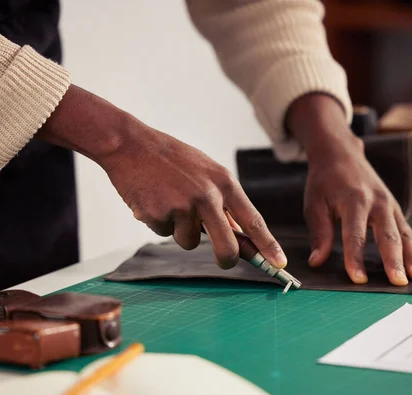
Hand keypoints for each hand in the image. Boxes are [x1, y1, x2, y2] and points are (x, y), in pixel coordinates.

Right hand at [38, 85, 286, 269]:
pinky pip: (165, 232)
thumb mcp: (205, 171)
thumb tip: (238, 234)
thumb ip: (222, 201)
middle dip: (227, 259)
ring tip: (168, 201)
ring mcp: (182, 207)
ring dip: (180, 230)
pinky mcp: (159, 215)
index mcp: (223, 182)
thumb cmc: (171, 159)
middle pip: (226, 246)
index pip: (252, 219)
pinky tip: (153, 199)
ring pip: (189, 241)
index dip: (268, 245)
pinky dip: (159, 222)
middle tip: (224, 261)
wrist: (131, 145)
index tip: (280, 264)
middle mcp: (207, 196)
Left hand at [287, 94, 411, 284]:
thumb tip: (316, 261)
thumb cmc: (324, 182)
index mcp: (354, 200)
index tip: (358, 279)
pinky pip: (408, 230)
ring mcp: (390, 205)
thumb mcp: (314, 204)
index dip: (356, 258)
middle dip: (394, 261)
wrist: (341, 154)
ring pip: (404, 234)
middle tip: (399, 283)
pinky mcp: (395, 208)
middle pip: (387, 235)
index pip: (355, 235)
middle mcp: (377, 202)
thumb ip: (319, 233)